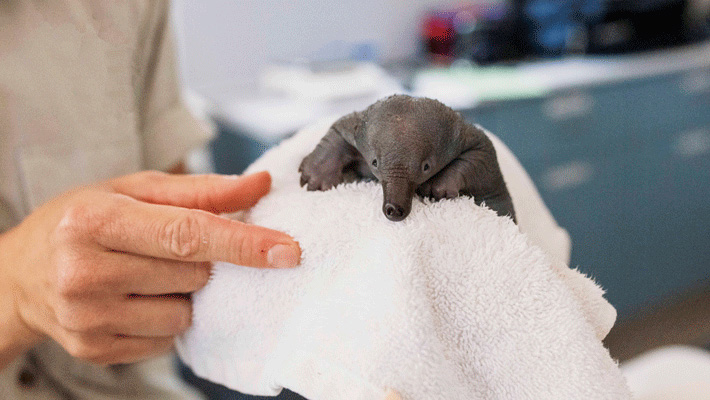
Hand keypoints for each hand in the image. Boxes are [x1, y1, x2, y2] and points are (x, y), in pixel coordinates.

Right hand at [0, 171, 299, 365]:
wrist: (20, 274)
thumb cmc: (84, 221)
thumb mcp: (132, 190)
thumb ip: (200, 190)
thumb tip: (260, 185)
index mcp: (94, 221)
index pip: (187, 234)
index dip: (243, 243)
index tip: (288, 250)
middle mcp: (83, 273)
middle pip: (193, 274)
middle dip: (200, 261)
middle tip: (166, 248)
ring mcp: (87, 319)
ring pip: (184, 313)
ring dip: (182, 293)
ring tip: (145, 274)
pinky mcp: (94, 351)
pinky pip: (166, 340)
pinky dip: (164, 318)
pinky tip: (135, 300)